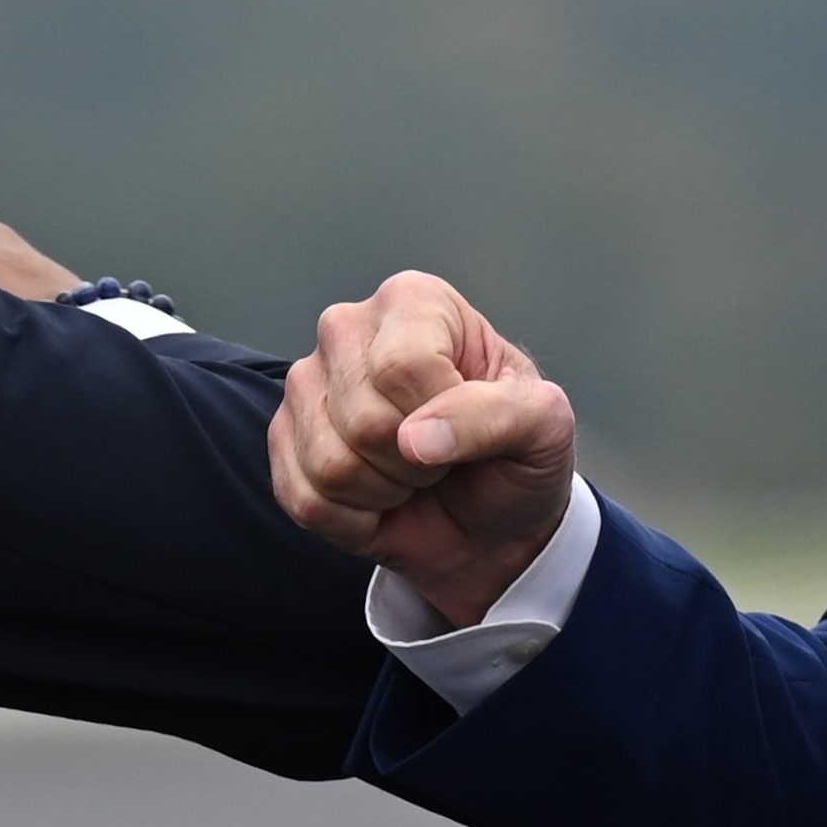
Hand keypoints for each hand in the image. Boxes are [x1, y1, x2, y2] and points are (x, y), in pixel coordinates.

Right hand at [270, 271, 574, 627]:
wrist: (490, 524)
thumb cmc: (515, 458)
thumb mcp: (543, 425)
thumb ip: (496, 416)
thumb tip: (416, 438)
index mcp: (414, 302)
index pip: (404, 365)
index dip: (445, 418)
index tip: (473, 425)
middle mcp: (348, 329)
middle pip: (364, 419)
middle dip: (417, 463)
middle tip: (442, 456)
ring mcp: (307, 383)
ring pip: (331, 464)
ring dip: (385, 492)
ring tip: (412, 474)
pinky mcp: (283, 439)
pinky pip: (304, 498)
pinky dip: (353, 520)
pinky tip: (379, 497)